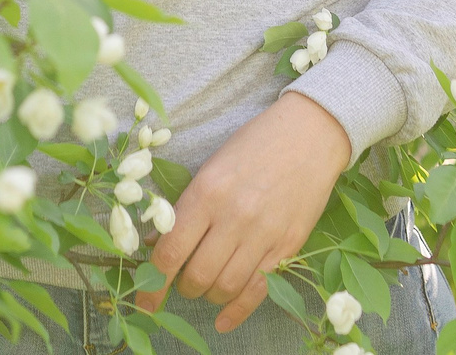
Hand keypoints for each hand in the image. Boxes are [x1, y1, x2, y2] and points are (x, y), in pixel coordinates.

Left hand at [134, 91, 351, 333]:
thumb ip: (185, 208)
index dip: (153, 283)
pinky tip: (224, 320)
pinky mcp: (287, 246)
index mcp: (207, 192)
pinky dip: (237, 311)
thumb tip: (156, 245)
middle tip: (184, 279)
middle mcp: (234, 217)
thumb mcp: (211, 168)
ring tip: (207, 285)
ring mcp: (263, 234)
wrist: (309, 134)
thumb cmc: (254, 145)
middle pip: (197, 275)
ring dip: (209, 295)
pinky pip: (258, 290)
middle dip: (183, 287)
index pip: (171, 251)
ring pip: (225, 287)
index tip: (146, 300)